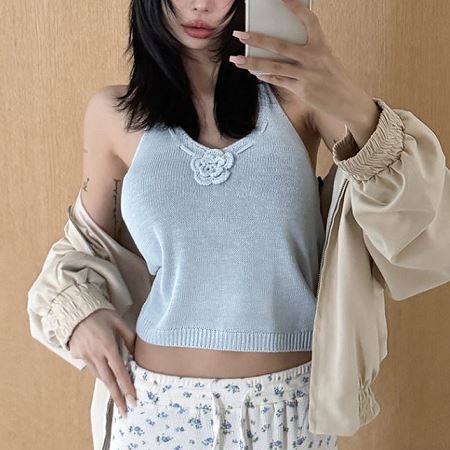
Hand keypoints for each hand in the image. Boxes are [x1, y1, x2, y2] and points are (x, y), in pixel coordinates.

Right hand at [68, 309, 136, 417]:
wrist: (75, 310)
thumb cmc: (100, 314)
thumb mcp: (118, 321)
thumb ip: (129, 336)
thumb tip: (136, 352)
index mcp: (107, 346)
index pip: (120, 371)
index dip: (127, 386)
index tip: (133, 399)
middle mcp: (95, 355)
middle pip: (108, 381)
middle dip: (117, 397)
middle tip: (125, 411)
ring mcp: (84, 356)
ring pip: (99, 375)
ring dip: (109, 385)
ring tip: (118, 395)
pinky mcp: (77, 355)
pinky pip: (91, 367)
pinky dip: (99, 372)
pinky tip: (105, 373)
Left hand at [229, 0, 374, 125]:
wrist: (348, 102)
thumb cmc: (333, 78)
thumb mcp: (325, 59)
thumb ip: (305, 52)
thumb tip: (277, 49)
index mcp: (322, 46)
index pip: (309, 21)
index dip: (296, 7)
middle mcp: (314, 59)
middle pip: (281, 46)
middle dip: (258, 39)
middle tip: (240, 33)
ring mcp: (306, 76)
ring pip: (274, 67)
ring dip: (253, 63)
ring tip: (236, 60)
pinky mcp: (301, 91)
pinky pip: (279, 81)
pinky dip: (266, 76)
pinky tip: (254, 73)